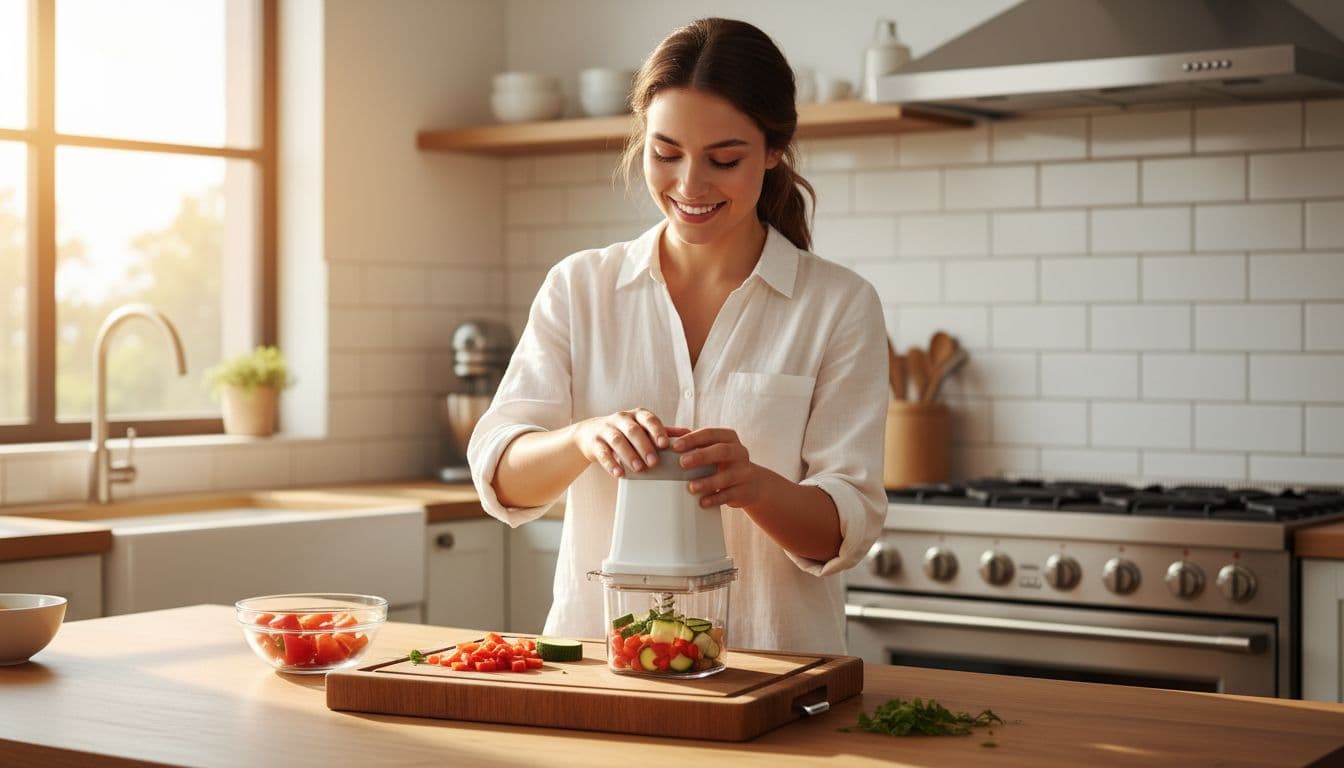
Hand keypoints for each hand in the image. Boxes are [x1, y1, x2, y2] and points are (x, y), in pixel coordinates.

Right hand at [573, 408, 687, 477]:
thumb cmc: (625, 432)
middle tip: (654, 462)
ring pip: (617, 440)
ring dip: (629, 455)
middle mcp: (621, 419)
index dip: (657, 431)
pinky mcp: (594, 442)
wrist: (591, 434)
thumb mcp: (643, 429)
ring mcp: (606, 429)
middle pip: (633, 431)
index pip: (649, 419)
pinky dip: (611, 463)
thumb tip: (690, 434)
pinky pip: (602, 452)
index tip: (665, 444)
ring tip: (639, 469)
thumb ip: (664, 431)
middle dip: (644, 446)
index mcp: (637, 415)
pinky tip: (619, 474)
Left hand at [672, 428, 763, 508]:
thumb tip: (665, 433)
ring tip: (691, 487)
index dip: (692, 439)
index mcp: (729, 438)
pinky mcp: (743, 490)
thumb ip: (692, 440)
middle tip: (682, 463)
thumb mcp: (712, 448)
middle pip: (722, 451)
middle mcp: (739, 452)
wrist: (751, 484)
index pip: (710, 434)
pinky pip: (729, 495)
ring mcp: (743, 472)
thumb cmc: (722, 462)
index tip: (675, 446)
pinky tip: (703, 501)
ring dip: (708, 482)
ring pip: (727, 476)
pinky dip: (715, 498)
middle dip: (701, 456)